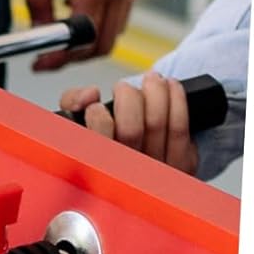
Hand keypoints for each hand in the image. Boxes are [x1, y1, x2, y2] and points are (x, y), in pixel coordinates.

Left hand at [24, 0, 147, 69]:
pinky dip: (104, 12)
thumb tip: (35, 25)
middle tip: (51, 53)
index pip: (85, 40)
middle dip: (78, 54)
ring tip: (61, 28)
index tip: (43, 61)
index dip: (62, 58)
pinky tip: (79, 0)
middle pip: (108, 40)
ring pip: (119, 22)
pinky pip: (125, 0)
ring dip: (93, 34)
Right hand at [59, 73, 197, 174]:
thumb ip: (72, 103)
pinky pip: (181, 129)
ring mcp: (155, 171)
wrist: (136, 171)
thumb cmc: (102, 142)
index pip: (97, 138)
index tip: (95, 105)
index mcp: (96, 167)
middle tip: (123, 88)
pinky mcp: (180, 167)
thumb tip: (91, 93)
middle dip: (128, 97)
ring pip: (158, 124)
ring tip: (152, 79)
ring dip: (156, 92)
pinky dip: (178, 100)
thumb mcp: (73, 124)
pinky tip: (172, 87)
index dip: (96, 114)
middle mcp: (126, 174)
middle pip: (131, 130)